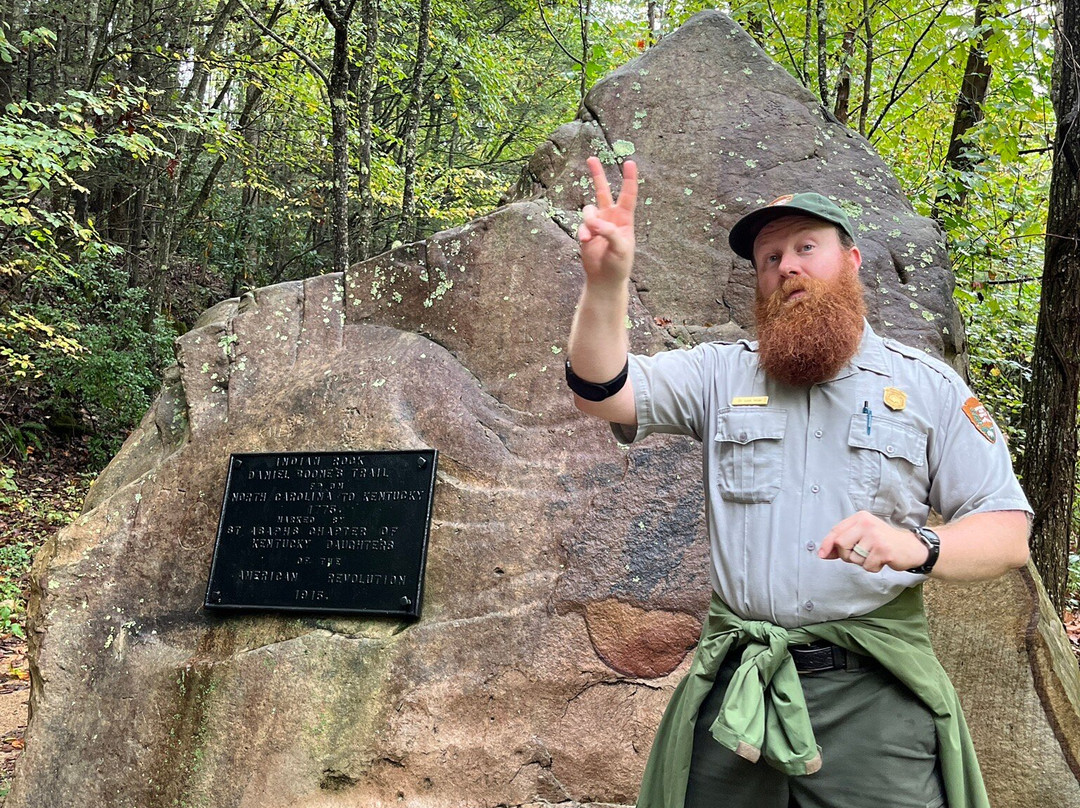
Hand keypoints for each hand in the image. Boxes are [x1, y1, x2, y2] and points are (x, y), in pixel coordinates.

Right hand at [577, 156, 637, 287]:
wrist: (604, 279)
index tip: (629, 162)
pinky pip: (581, 225)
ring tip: (591, 236)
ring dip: (589, 221)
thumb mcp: (621, 248)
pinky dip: (583, 232)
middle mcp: (610, 217)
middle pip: (603, 191)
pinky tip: (586, 242)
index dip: (629, 178)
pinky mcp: (586, 232)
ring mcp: (597, 224)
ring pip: (588, 209)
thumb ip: (609, 232)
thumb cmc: (619, 265)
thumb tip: (593, 221)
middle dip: (597, 174)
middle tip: (591, 158)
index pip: (628, 195)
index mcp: (625, 219)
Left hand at [817, 511, 929, 572]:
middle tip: (860, 554)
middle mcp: (866, 524)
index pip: (836, 531)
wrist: (910, 547)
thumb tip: (823, 553)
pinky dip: (873, 567)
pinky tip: (881, 560)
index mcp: (860, 518)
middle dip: (845, 555)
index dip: (827, 544)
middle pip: (840, 544)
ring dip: (861, 562)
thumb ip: (843, 543)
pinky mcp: (883, 550)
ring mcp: (875, 536)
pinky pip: (867, 566)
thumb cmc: (882, 542)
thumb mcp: (862, 536)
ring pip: (853, 557)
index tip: (822, 554)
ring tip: (874, 555)